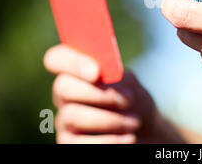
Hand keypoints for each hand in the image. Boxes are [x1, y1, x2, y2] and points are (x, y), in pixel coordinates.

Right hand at [43, 45, 182, 143]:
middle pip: (62, 87)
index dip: (72, 62)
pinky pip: (78, 143)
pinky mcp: (68, 144)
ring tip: (134, 122)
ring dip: (110, 120)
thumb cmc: (133, 102)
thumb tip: (101, 76)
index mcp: (76, 71)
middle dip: (98, 93)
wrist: (145, 132)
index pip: (56, 58)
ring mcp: (64, 121)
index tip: (96, 72)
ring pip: (71, 116)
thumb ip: (114, 73)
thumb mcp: (130, 83)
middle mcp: (64, 95)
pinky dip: (110, 140)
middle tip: (128, 100)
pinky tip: (129, 138)